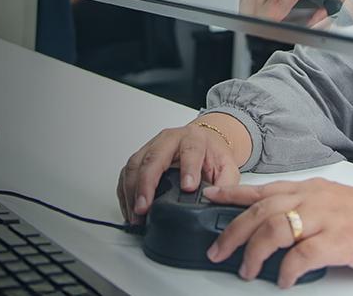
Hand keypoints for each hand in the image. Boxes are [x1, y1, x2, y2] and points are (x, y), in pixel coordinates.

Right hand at [114, 115, 249, 223]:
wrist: (203, 144)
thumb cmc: (211, 155)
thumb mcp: (227, 167)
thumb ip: (226, 184)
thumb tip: (217, 201)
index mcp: (193, 139)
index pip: (190, 150)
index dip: (188, 169)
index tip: (187, 188)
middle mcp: (169, 139)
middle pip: (153, 158)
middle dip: (146, 184)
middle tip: (144, 207)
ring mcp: (151, 147)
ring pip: (135, 165)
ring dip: (132, 191)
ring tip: (136, 214)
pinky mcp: (140, 157)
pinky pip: (127, 173)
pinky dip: (125, 192)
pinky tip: (129, 208)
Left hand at [201, 178, 352, 286]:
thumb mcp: (335, 205)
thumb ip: (306, 210)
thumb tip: (273, 227)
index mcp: (312, 189)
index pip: (264, 189)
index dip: (233, 194)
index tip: (210, 196)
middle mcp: (315, 199)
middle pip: (262, 211)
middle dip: (234, 231)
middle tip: (218, 251)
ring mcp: (328, 219)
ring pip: (276, 229)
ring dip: (255, 252)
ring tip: (246, 270)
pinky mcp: (341, 241)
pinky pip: (302, 256)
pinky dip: (287, 270)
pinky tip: (282, 280)